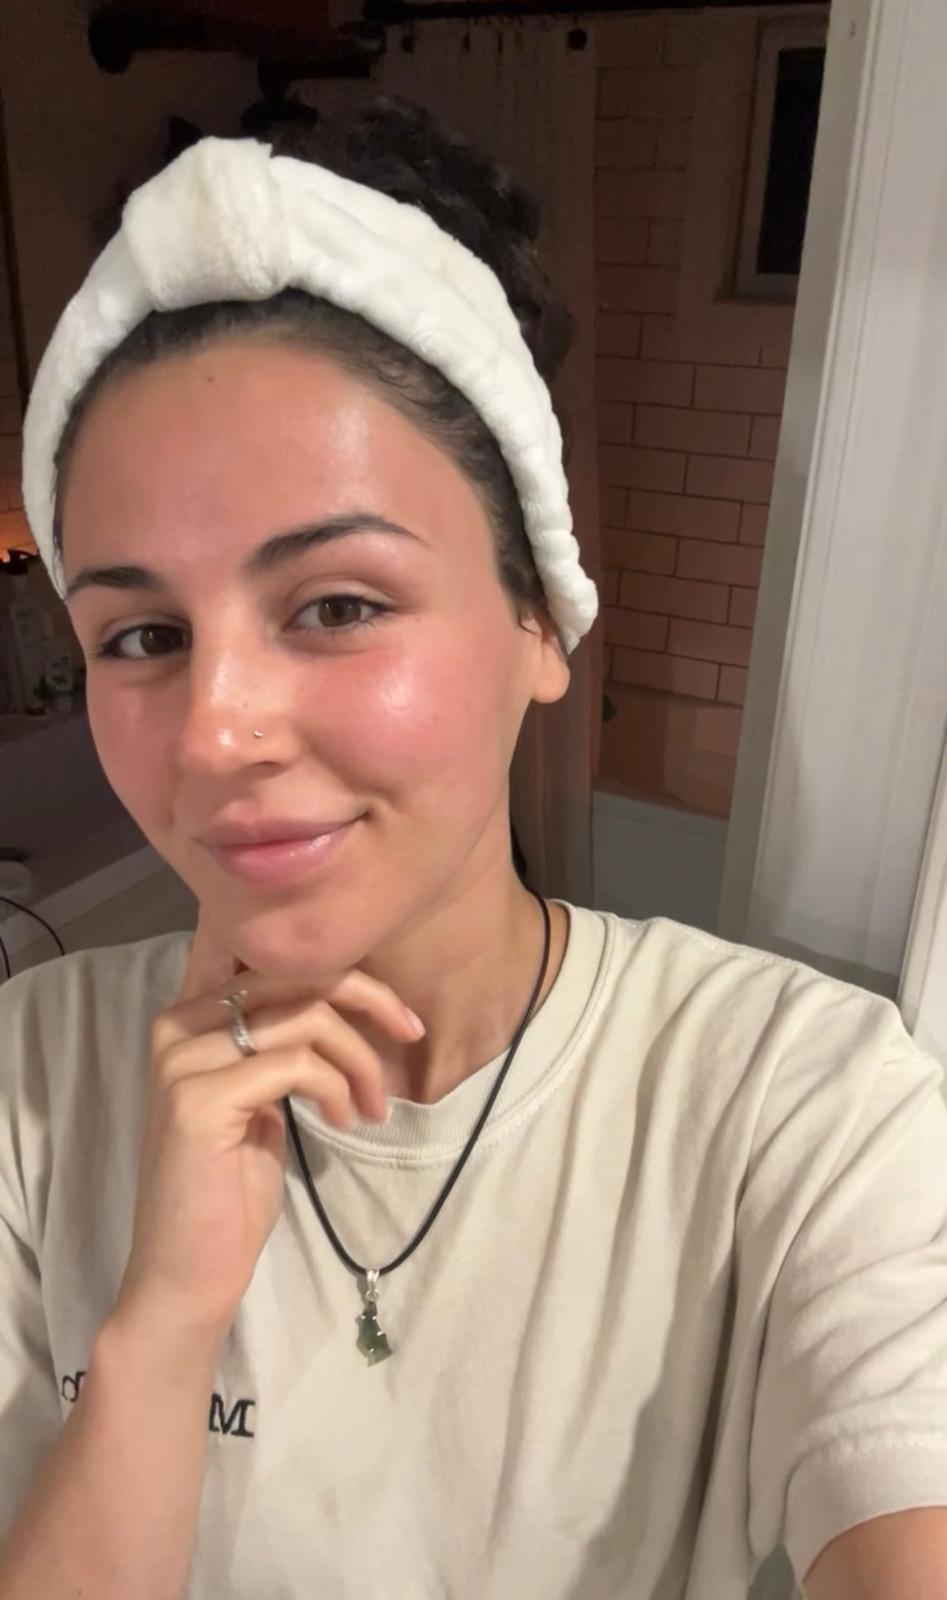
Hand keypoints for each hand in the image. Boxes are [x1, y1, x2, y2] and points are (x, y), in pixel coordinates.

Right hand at [115, 909, 423, 1343]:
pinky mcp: (200, 1100)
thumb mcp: (260, 1100)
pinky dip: (337, 1089)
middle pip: (295, 977)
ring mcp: (183, 1061)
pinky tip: (343, 1123)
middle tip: (413, 1034)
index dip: (350, 978)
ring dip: (359, 1061)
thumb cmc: (229, 1192)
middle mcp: (177, 1025)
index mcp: (189, 1017)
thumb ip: (280, 1047)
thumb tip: (347, 1005)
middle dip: (370, 998)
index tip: (402, 1017)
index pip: (280, 965)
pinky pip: (299, 1065)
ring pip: (305, 1020)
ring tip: (370, 1107)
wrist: (187, 1274)